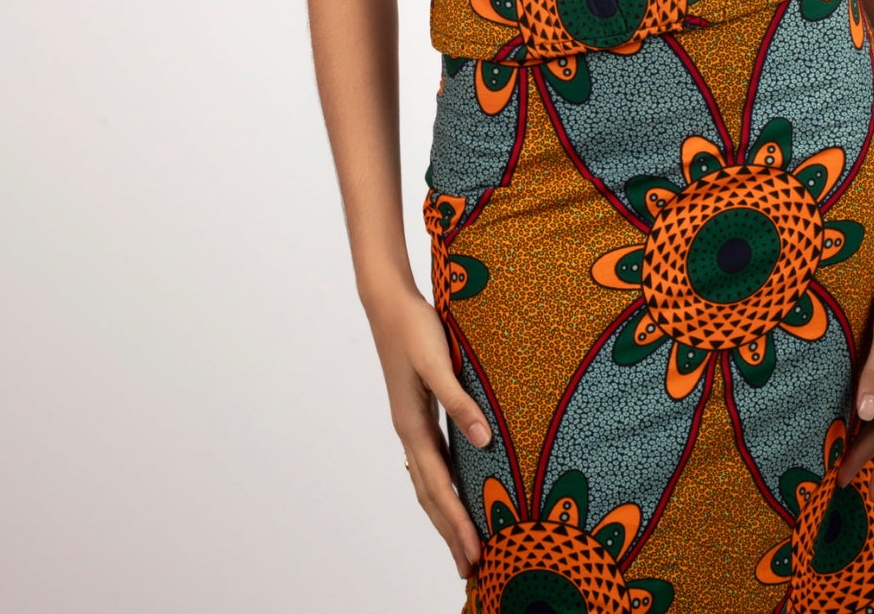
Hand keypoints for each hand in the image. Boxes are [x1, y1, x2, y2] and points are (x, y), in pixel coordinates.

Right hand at [365, 285, 493, 579]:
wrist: (389, 304)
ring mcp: (412, 425)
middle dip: (450, 532)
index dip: (457, 522)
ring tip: (462, 543)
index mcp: (413, 426)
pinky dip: (443, 487)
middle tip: (471, 568)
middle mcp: (410, 433)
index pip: (438, 487)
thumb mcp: (438, 362)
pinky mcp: (419, 414)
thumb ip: (459, 400)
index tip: (475, 553)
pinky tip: (455, 492)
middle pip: (431, 495)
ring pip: (429, 482)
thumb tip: (483, 440)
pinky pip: (432, 462)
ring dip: (445, 515)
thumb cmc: (414, 330)